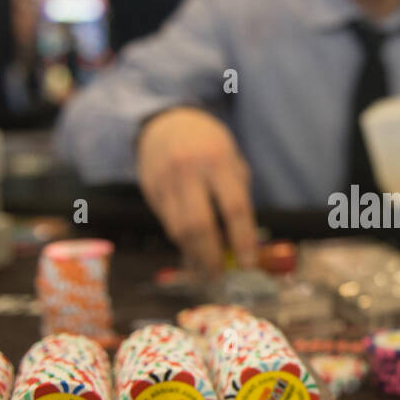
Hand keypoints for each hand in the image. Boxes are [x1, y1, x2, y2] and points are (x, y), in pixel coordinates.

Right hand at [136, 107, 257, 274]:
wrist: (165, 123)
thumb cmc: (208, 145)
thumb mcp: (232, 159)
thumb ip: (238, 195)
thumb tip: (245, 241)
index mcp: (218, 161)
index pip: (234, 207)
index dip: (243, 240)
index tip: (249, 263)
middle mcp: (189, 171)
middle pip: (200, 225)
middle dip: (211, 257)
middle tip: (220, 276)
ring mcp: (166, 181)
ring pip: (179, 230)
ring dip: (194, 256)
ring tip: (206, 272)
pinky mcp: (151, 191)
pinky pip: (167, 225)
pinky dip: (182, 244)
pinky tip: (192, 253)